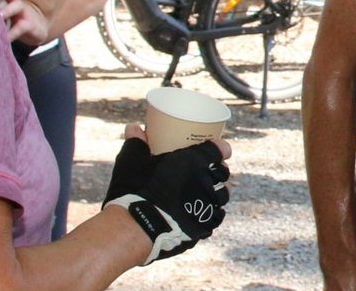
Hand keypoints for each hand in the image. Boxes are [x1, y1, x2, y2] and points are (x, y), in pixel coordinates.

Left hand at [0, 0, 51, 45]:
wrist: (35, 26)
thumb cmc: (15, 13)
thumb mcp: (6, 2)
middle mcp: (15, 0)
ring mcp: (23, 12)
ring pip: (15, 7)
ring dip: (6, 11)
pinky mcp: (29, 26)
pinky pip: (20, 28)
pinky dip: (11, 33)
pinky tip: (3, 38)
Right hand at [103, 131, 231, 263]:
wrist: (137, 227)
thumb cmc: (135, 189)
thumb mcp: (132, 160)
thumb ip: (136, 142)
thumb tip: (132, 127)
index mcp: (195, 161)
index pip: (220, 150)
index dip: (220, 148)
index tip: (218, 149)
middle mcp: (207, 182)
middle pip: (223, 173)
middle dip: (218, 171)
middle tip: (208, 171)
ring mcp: (207, 206)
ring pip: (222, 196)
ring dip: (216, 192)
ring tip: (207, 192)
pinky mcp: (204, 227)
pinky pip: (215, 218)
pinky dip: (211, 214)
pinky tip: (203, 214)